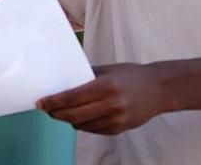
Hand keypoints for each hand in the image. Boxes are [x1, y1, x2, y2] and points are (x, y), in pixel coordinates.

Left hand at [37, 63, 169, 134]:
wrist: (159, 89)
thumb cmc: (131, 75)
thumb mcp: (108, 70)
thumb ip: (86, 75)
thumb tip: (62, 80)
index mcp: (106, 86)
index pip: (72, 97)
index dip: (54, 102)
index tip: (41, 102)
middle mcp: (111, 104)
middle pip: (74, 115)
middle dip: (56, 113)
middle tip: (47, 109)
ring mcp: (116, 119)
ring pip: (82, 125)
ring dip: (68, 120)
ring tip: (61, 112)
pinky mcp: (119, 129)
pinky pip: (93, 130)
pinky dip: (82, 125)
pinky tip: (79, 117)